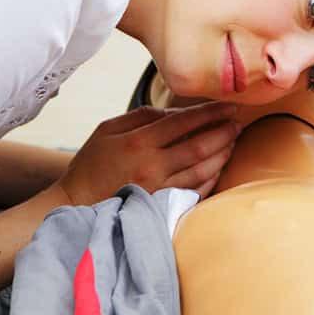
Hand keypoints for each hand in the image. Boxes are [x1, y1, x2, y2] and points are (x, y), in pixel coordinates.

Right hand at [57, 101, 241, 204]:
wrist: (75, 207)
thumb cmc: (91, 165)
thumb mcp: (107, 131)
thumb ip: (141, 116)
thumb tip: (174, 112)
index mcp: (137, 143)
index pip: (182, 122)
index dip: (209, 113)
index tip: (228, 106)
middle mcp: (150, 166)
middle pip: (198, 146)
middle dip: (223, 132)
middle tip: (238, 123)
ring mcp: (158, 190)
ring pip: (202, 170)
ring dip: (222, 154)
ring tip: (233, 141)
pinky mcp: (162, 208)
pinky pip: (196, 192)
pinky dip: (212, 178)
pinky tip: (220, 166)